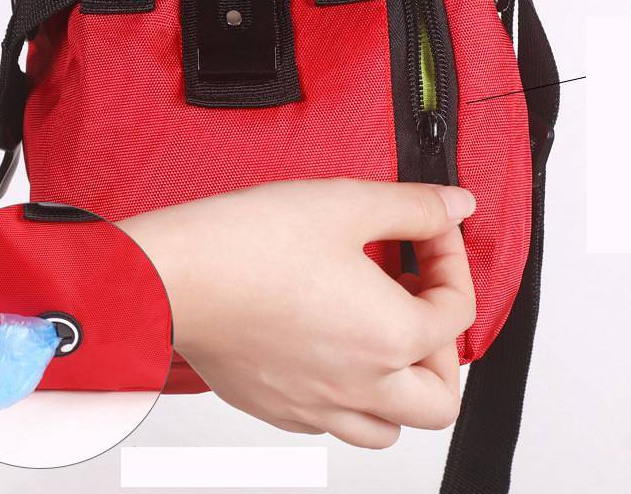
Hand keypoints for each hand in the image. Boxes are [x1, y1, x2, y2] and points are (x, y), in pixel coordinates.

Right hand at [122, 179, 476, 448]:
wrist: (173, 275)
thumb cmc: (249, 244)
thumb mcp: (347, 204)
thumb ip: (413, 206)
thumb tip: (456, 206)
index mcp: (390, 337)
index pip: (456, 311)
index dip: (451, 259)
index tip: (427, 231)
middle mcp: (360, 386)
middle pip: (441, 398)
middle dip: (443, 348)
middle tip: (417, 300)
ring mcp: (316, 405)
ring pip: (388, 426)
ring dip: (400, 384)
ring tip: (377, 331)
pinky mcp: (276, 407)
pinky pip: (333, 422)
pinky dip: (348, 393)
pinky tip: (326, 345)